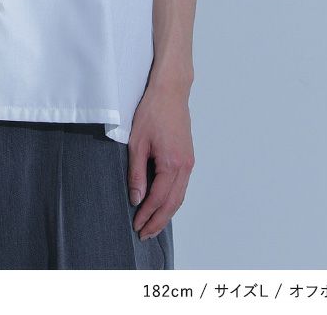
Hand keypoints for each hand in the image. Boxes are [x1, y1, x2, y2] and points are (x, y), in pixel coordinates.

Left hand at [126, 83, 194, 239]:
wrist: (170, 92)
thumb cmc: (152, 112)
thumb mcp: (137, 142)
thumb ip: (137, 173)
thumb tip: (136, 198)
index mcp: (172, 163)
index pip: (158, 198)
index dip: (147, 215)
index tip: (136, 226)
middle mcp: (185, 166)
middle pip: (172, 203)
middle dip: (158, 221)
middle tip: (145, 234)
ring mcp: (189, 162)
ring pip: (179, 196)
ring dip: (166, 212)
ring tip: (153, 224)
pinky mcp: (188, 157)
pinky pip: (182, 186)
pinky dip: (172, 199)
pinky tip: (163, 204)